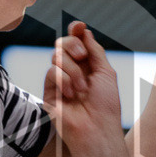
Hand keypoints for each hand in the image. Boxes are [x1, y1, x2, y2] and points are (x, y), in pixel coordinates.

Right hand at [44, 21, 130, 156]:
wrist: (96, 130)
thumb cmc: (106, 106)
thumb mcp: (106, 72)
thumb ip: (95, 50)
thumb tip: (84, 30)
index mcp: (87, 66)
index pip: (77, 42)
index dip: (76, 31)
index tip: (79, 26)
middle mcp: (72, 71)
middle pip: (63, 43)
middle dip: (73, 45)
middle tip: (83, 56)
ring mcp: (59, 82)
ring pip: (56, 56)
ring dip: (73, 70)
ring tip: (82, 89)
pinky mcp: (49, 92)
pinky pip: (51, 72)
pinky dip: (63, 80)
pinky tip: (71, 94)